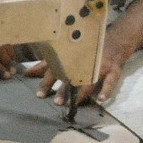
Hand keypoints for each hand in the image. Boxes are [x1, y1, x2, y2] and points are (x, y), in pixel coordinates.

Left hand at [28, 0, 142, 105]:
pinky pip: (111, 81)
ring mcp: (99, 66)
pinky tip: (101, 99)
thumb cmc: (84, 49)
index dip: (46, 82)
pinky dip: (106, 90)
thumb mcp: (64, 55)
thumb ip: (46, 65)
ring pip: (89, 80)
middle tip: (56, 102)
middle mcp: (83, 61)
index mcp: (69, 58)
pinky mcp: (114, 70)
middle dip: (64, 89)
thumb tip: (27, 73)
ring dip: (82, 92)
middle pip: (72, 76)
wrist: (115, 39)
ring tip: (74, 103)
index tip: (39, 95)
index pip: (55, 70)